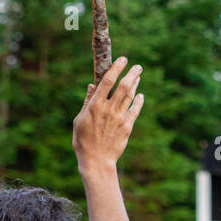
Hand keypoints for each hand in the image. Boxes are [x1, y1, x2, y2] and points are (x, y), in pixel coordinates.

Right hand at [72, 57, 143, 176]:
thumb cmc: (83, 141)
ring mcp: (120, 118)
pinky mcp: (127, 127)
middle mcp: (109, 109)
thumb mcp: (80, 120)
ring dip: (136, 84)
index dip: (116, 68)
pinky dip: (138, 101)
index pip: (107, 81)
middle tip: (137, 66)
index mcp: (95, 106)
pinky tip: (140, 96)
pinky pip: (135, 111)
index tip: (123, 59)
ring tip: (138, 75)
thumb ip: (87, 101)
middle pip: (123, 86)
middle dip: (132, 73)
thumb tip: (92, 85)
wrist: (96, 161)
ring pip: (130, 96)